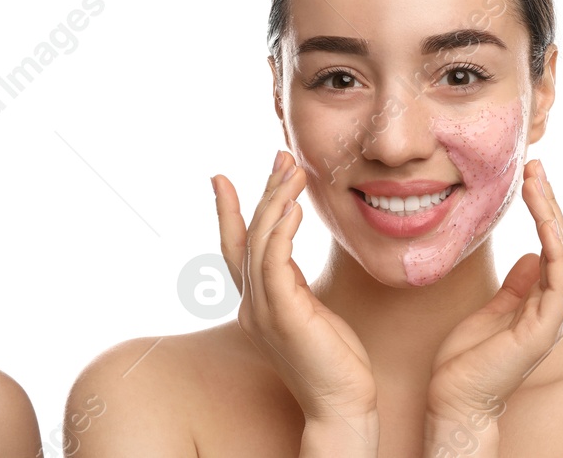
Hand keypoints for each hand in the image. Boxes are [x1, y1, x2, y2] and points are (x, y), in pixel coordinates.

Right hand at [215, 151, 377, 427]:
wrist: (342, 405)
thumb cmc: (334, 361)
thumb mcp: (310, 310)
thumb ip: (293, 282)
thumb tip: (287, 247)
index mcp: (256, 304)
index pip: (235, 249)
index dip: (226, 212)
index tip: (220, 177)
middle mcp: (252, 305)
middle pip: (248, 237)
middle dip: (263, 192)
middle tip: (282, 158)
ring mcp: (264, 311)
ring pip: (261, 243)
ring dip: (277, 202)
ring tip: (294, 171)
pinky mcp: (283, 315)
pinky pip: (275, 262)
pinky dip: (282, 230)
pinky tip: (295, 207)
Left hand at [425, 160, 562, 441]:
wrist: (456, 399)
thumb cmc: (468, 361)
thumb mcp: (491, 311)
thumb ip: (515, 286)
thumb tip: (531, 256)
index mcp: (541, 302)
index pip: (557, 249)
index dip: (560, 214)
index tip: (554, 178)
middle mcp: (553, 307)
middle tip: (554, 168)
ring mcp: (551, 318)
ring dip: (553, 215)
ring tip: (539, 179)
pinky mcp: (542, 329)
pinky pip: (556, 281)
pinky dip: (554, 249)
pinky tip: (547, 223)